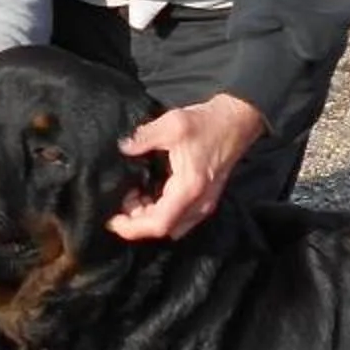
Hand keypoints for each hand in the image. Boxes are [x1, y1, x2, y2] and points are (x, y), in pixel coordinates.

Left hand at [109, 95, 265, 241]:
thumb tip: (124, 147)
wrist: (237, 121)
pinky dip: (160, 211)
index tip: (113, 220)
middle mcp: (199, 203)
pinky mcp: (204, 199)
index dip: (133, 228)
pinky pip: (178, 216)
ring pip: (171, 225)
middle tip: (122, 201)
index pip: (159, 224)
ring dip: (148, 216)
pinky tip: (149, 193)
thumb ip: (144, 137)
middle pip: (164, 228)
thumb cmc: (208, 123)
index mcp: (189, 189)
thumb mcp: (173, 124)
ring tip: (133, 197)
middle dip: (137, 221)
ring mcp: (204, 204)